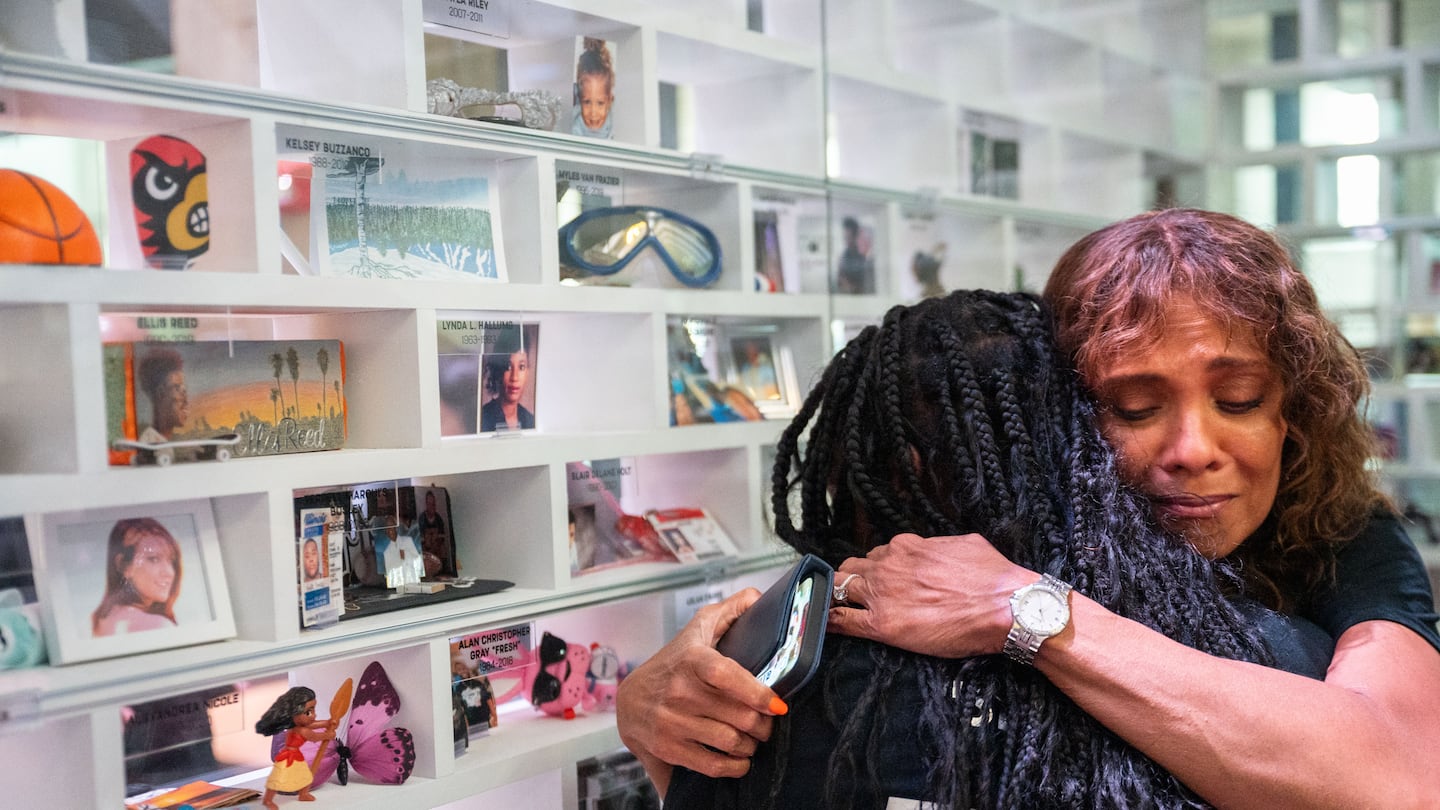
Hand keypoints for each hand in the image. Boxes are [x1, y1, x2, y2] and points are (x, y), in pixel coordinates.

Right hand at [617, 588, 787, 793]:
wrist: (629, 701)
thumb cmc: (673, 663)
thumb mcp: (697, 630)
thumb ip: (729, 612)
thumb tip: (757, 597)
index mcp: (691, 659)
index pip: (728, 675)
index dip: (757, 692)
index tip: (777, 704)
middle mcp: (680, 691)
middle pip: (739, 716)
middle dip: (763, 724)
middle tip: (768, 723)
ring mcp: (672, 722)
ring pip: (730, 742)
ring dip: (751, 744)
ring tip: (754, 738)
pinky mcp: (668, 748)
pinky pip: (713, 765)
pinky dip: (735, 766)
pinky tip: (740, 759)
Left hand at [827, 532, 1034, 658]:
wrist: (1006, 607)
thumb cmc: (993, 578)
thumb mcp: (964, 544)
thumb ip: (940, 545)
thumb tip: (938, 549)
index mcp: (906, 546)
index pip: (878, 554)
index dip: (878, 569)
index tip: (882, 580)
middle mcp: (888, 565)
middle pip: (853, 569)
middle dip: (854, 581)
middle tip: (860, 596)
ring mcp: (881, 594)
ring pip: (840, 589)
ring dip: (840, 598)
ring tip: (841, 609)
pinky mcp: (881, 625)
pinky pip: (841, 620)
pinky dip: (829, 621)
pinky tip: (820, 624)